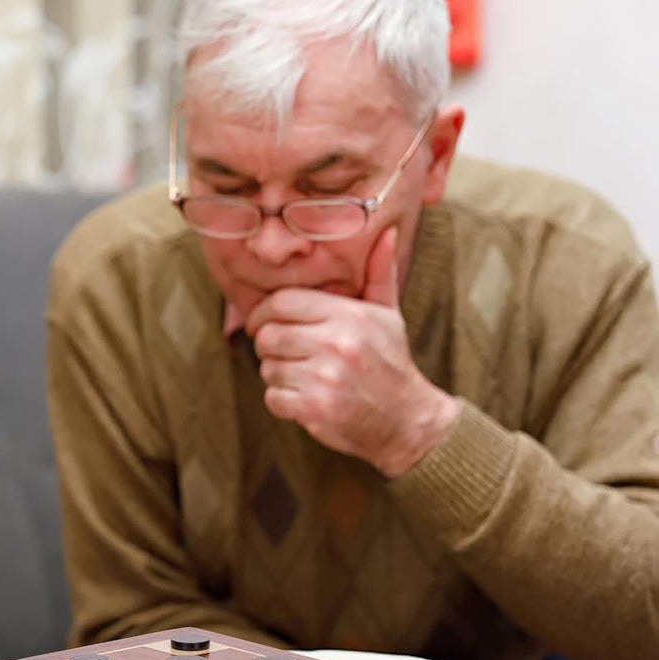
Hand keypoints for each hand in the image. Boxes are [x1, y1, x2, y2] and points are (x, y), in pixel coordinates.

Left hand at [247, 227, 460, 477]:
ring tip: (303, 378)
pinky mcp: (314, 409)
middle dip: (267, 346)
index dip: (262, 313)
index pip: (283, 302)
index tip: (260, 323)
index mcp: (350, 316)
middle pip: (269, 336)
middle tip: (281, 353)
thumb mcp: (389, 316)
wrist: (406, 421)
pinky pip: (273, 398)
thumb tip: (387, 233)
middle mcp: (337, 344)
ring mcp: (325, 378)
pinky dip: (282, 402)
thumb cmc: (390, 364)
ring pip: (268, 369)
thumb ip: (379, 275)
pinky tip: (305, 400)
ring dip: (277, 376)